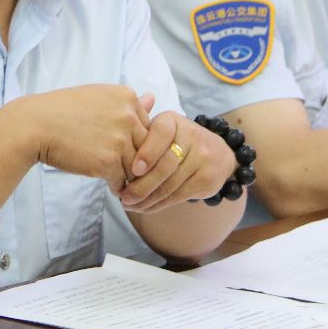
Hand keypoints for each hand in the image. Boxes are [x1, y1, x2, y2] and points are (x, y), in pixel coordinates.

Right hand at [18, 85, 153, 189]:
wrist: (34, 125)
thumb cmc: (62, 111)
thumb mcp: (97, 97)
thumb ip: (127, 104)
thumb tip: (153, 99)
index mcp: (127, 97)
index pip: (148, 126)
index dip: (134, 140)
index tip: (116, 145)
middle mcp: (128, 116)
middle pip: (147, 148)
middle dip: (136, 161)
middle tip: (123, 169)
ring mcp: (119, 139)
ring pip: (137, 167)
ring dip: (128, 176)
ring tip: (116, 179)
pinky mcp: (108, 162)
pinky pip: (122, 180)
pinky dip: (116, 185)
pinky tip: (106, 183)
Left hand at [118, 111, 235, 212]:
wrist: (216, 153)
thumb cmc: (173, 142)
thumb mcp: (157, 133)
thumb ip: (137, 140)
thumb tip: (110, 160)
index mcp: (172, 121)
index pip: (160, 134)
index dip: (147, 153)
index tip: (133, 170)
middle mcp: (191, 135)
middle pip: (165, 165)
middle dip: (141, 185)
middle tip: (123, 197)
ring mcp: (202, 157)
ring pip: (170, 183)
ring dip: (147, 198)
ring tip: (130, 205)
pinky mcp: (207, 178)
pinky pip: (179, 195)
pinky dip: (159, 204)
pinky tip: (146, 208)